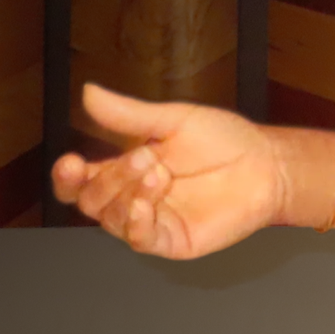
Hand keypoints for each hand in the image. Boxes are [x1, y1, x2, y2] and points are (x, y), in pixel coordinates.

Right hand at [50, 83, 288, 259]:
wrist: (267, 164)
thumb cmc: (225, 141)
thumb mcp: (175, 120)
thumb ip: (130, 115)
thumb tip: (88, 93)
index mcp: (127, 170)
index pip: (81, 181)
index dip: (68, 177)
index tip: (69, 163)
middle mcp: (133, 198)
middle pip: (92, 200)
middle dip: (109, 178)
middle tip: (144, 156)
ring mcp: (151, 221)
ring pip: (112, 220)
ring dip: (128, 194)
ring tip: (159, 172)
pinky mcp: (171, 240)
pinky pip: (140, 240)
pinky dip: (136, 223)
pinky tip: (146, 204)